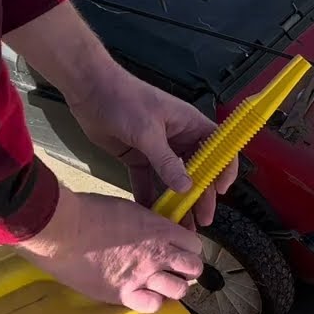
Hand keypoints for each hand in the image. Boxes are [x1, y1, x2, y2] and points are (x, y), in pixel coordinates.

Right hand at [15, 188, 203, 312]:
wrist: (62, 230)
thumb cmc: (89, 211)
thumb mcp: (129, 209)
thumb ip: (148, 223)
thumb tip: (155, 230)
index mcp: (160, 229)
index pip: (194, 244)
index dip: (189, 249)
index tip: (179, 250)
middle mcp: (158, 254)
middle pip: (194, 268)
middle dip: (187, 270)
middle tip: (174, 270)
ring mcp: (143, 276)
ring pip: (179, 290)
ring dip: (173, 288)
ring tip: (160, 285)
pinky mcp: (123, 294)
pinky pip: (152, 306)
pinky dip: (152, 302)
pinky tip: (142, 295)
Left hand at [67, 67, 237, 226]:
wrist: (89, 89)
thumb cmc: (124, 101)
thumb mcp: (147, 132)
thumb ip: (166, 162)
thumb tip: (187, 188)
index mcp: (190, 125)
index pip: (218, 148)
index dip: (224, 169)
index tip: (221, 191)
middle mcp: (178, 138)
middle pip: (197, 170)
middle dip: (201, 195)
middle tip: (203, 220)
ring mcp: (158, 149)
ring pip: (173, 179)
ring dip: (177, 200)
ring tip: (181, 224)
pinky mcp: (138, 156)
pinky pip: (148, 180)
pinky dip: (149, 196)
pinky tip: (151, 214)